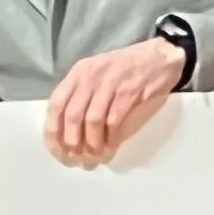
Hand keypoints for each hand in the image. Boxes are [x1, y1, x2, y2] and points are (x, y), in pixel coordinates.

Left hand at [42, 38, 184, 166]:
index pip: (56, 103)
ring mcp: (111, 83)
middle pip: (72, 115)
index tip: (56, 149)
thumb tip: (67, 129)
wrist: (160, 57)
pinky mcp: (130, 92)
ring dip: (92, 142)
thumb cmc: (127, 67)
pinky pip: (114, 120)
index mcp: (79, 72)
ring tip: (96, 155)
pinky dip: (110, 138)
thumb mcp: (98, 72)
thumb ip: (81, 94)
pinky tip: (111, 146)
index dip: (53, 130)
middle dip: (72, 141)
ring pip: (92, 120)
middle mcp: (91, 76)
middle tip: (77, 157)